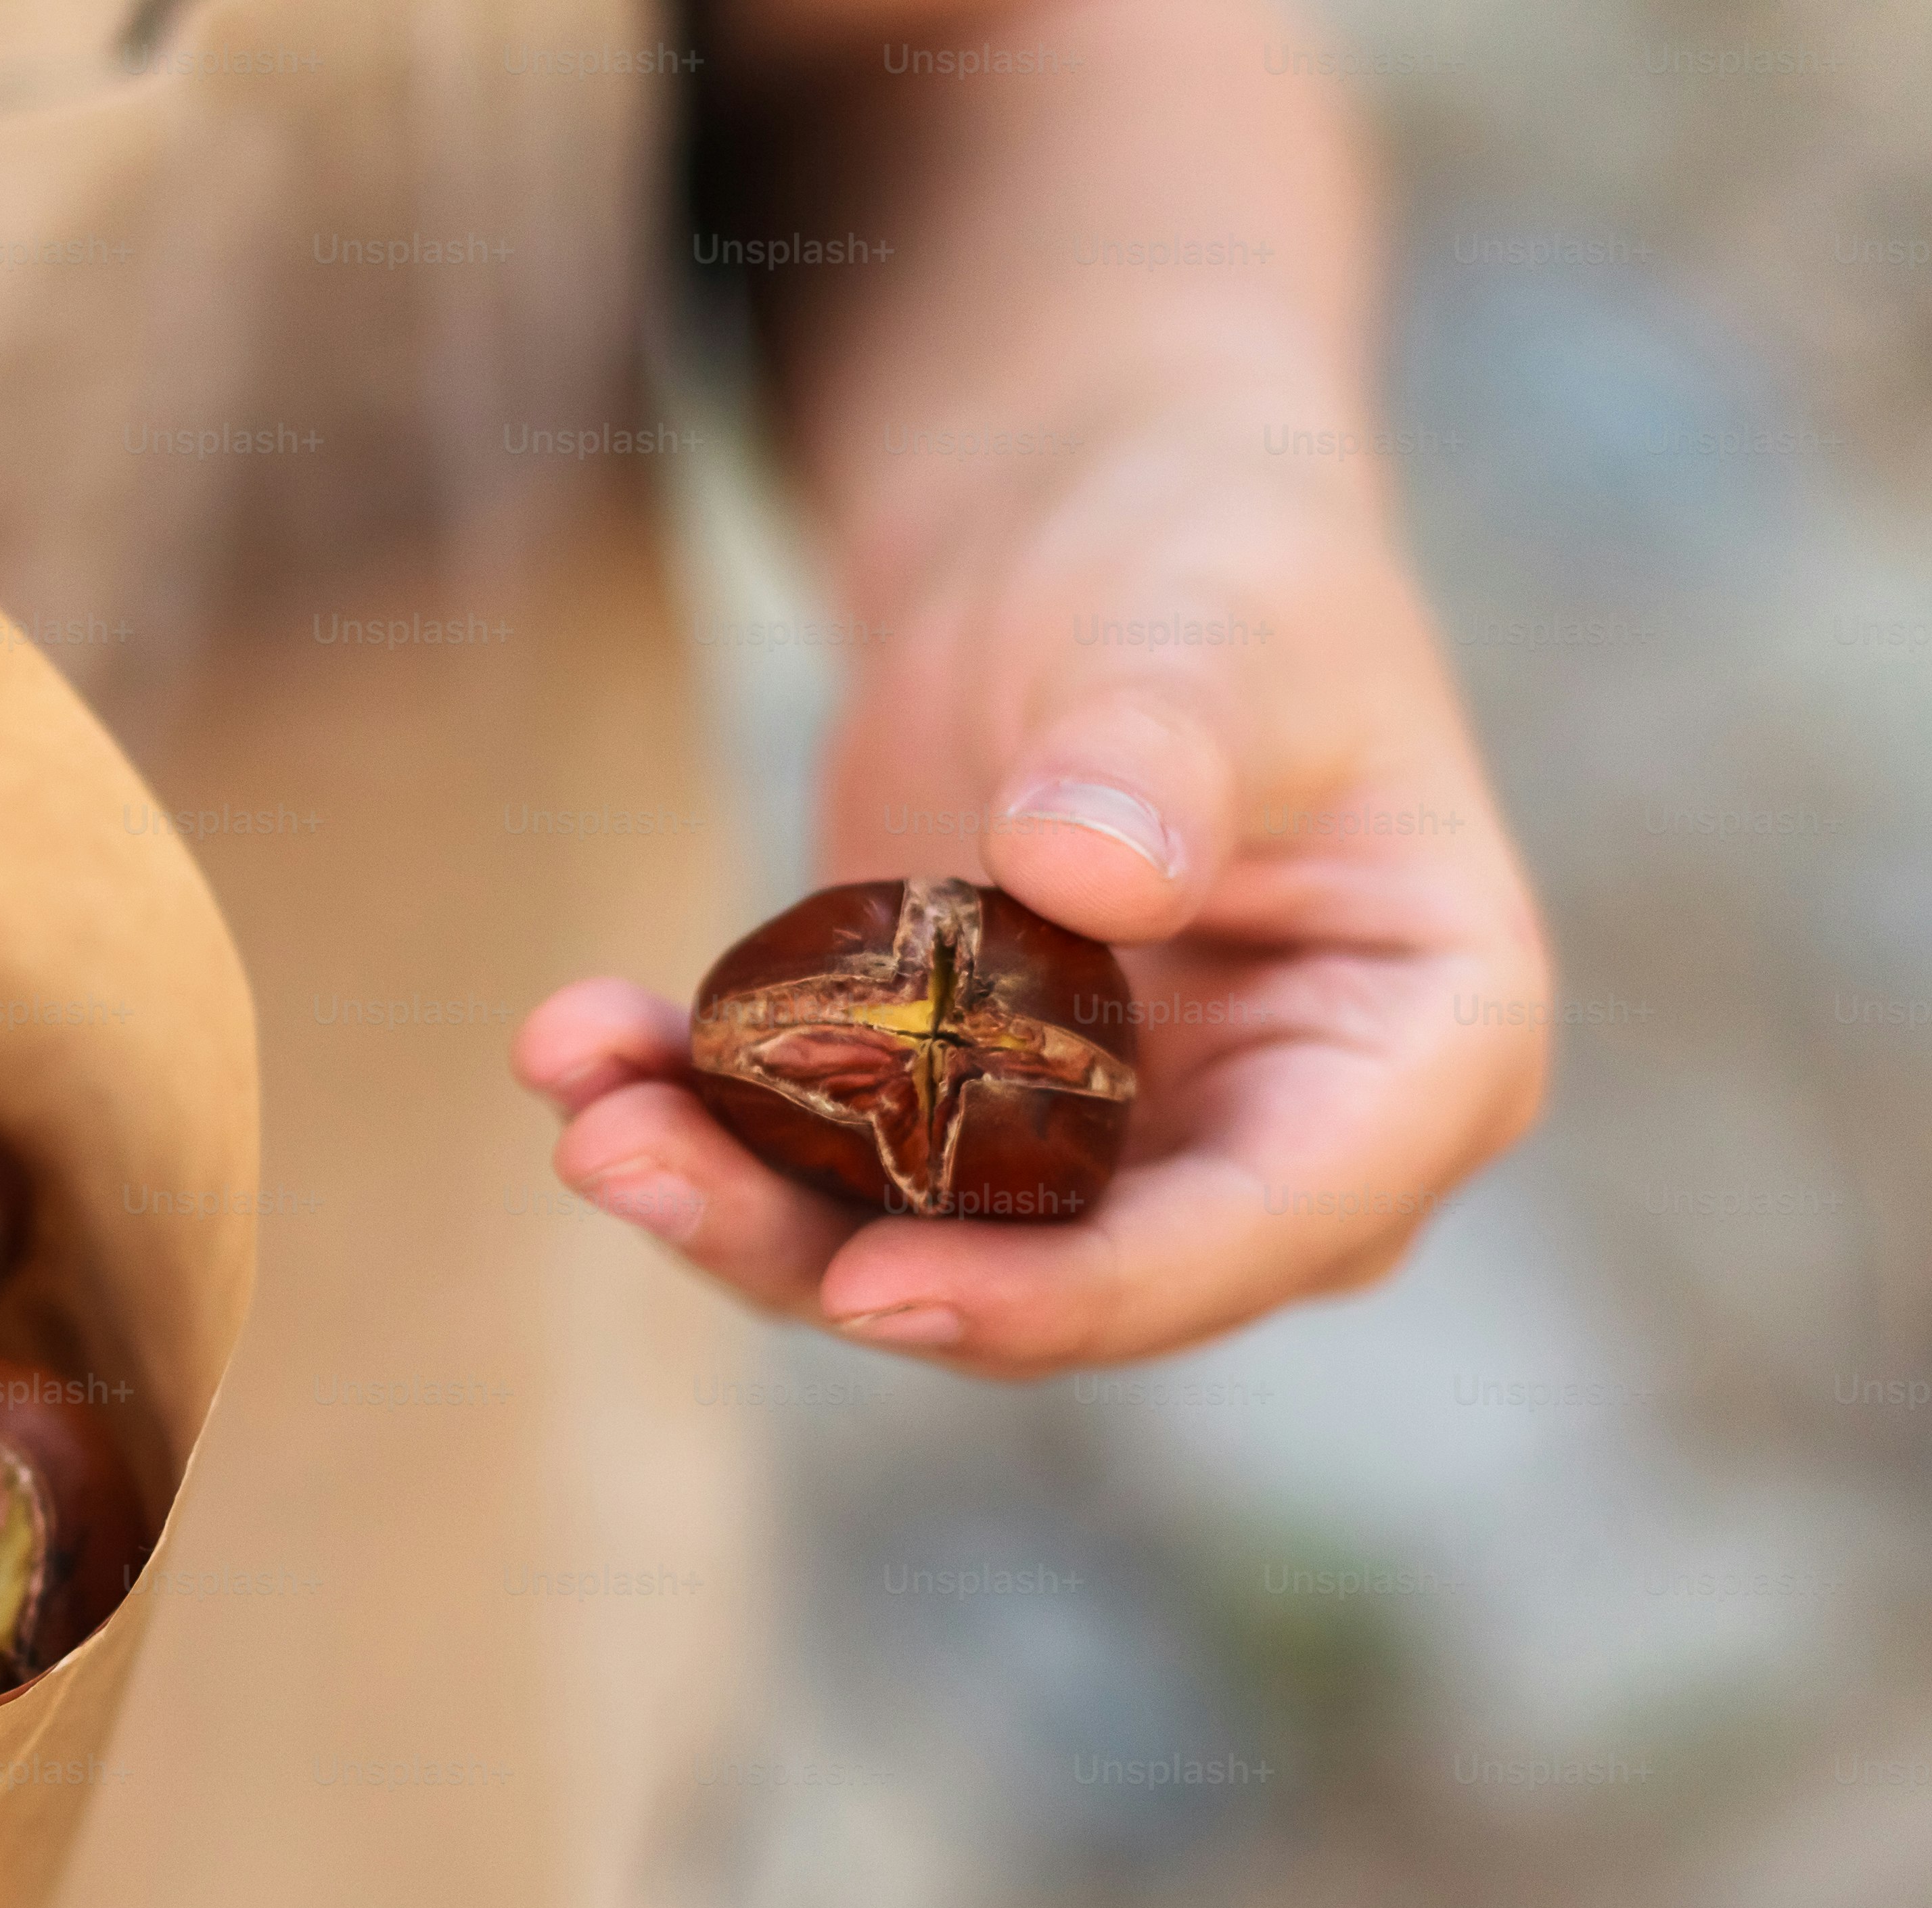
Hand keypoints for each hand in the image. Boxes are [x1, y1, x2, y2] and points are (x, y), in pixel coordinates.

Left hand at [516, 414, 1548, 1372]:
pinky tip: (575, 1035)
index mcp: (1422, 1058)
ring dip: (724, 1194)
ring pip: (911, 1248)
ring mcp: (1114, 1152)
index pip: (1252, 1234)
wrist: (1095, 524)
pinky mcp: (968, 1122)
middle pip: (1050, 1282)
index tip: (871, 1286)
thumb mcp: (1206, 629)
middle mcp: (1275, 1149)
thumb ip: (1167, 750)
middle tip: (619, 1161)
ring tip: (573, 1089)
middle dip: (820, 1251)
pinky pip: (829, 1167)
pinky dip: (699, 1116)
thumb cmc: (1208, 562)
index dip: (1063, 1294)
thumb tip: (1090, 877)